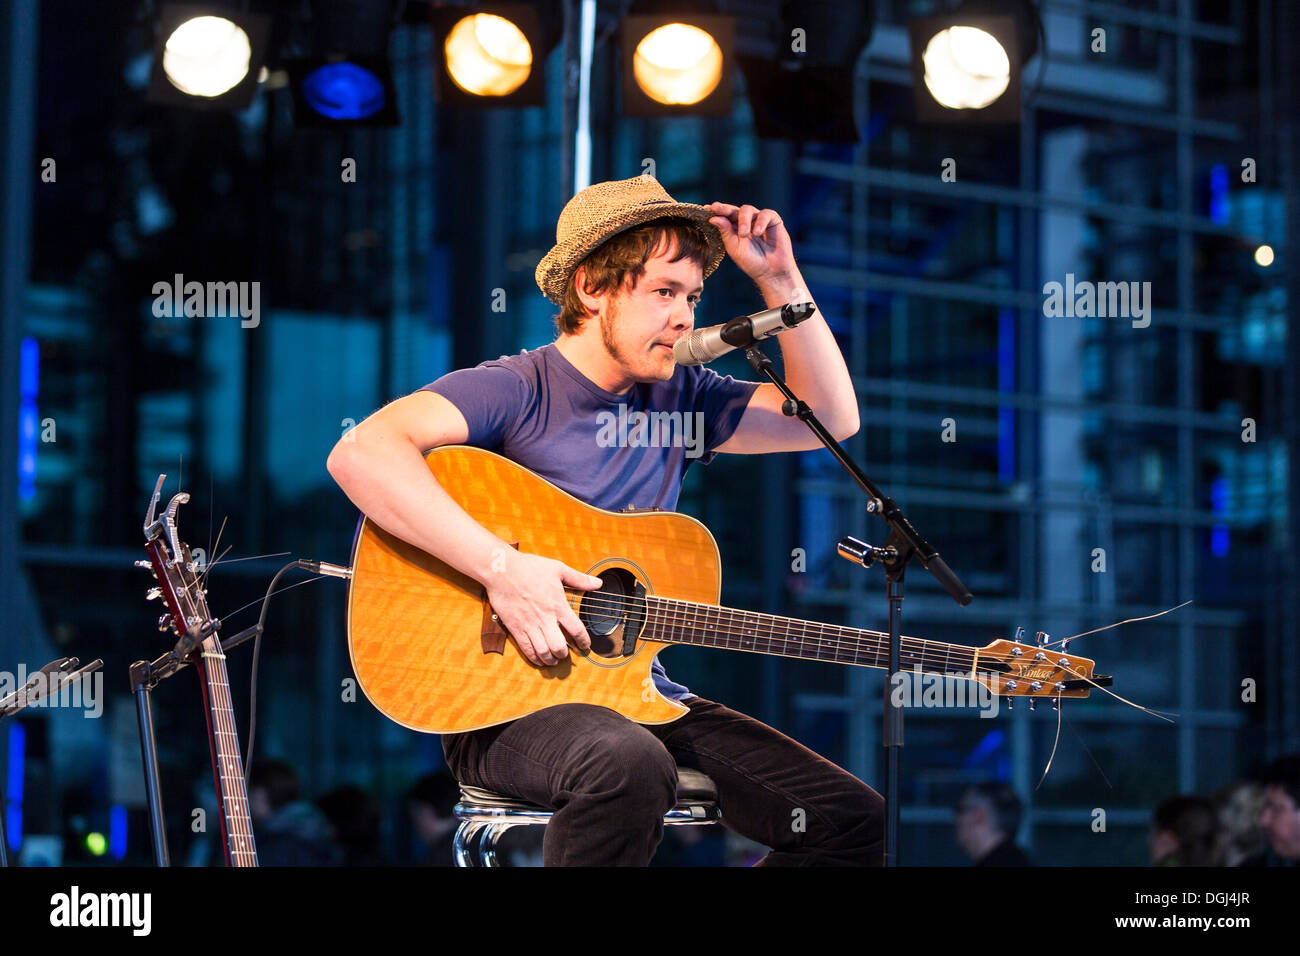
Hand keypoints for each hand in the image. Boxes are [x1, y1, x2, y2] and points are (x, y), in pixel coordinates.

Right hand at [483, 549, 599, 666]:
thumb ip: (579, 579)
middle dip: (564, 655)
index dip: (584, 641)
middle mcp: (544, 618)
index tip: (585, 646)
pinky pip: (526, 648)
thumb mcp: (558, 569)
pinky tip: (539, 659)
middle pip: (558, 646)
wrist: (502, 570)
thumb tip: (598, 584)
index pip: (576, 629)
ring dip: (550, 659)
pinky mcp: (515, 627)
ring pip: (542, 651)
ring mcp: (529, 624)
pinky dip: (534, 657)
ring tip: (553, 660)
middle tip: (566, 655)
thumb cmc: (529, 567)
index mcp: (557, 605)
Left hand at [707, 202, 796, 287]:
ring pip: (747, 209)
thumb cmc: (752, 262)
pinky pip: (765, 214)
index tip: (706, 208)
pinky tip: (757, 233)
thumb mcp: (735, 248)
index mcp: (734, 229)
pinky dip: (760, 222)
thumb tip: (713, 218)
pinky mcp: (773, 220)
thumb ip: (726, 232)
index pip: (724, 216)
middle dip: (724, 209)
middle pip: (733, 209)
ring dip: (743, 220)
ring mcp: (759, 220)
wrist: (771, 272)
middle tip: (715, 208)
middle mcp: (745, 222)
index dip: (716, 211)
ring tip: (744, 234)